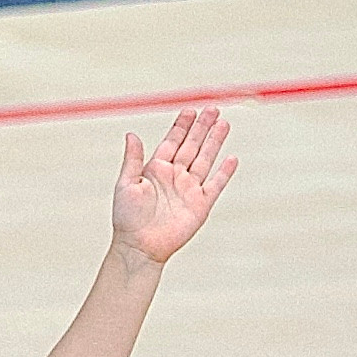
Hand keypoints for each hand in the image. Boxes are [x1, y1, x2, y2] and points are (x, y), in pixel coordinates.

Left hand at [111, 107, 236, 264]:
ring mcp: (188, 190)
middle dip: (202, 127)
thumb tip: (131, 134)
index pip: (172, 141)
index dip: (181, 126)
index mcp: (156, 169)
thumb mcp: (125, 184)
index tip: (190, 110)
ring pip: (205, 160)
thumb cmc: (128, 218)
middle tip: (212, 109)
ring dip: (214, 142)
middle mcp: (174, 177)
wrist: (139, 246)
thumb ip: (132, 159)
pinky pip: (215, 185)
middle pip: (192, 146)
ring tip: (224, 124)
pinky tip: (231, 158)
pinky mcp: (200, 205)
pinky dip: (224, 172)